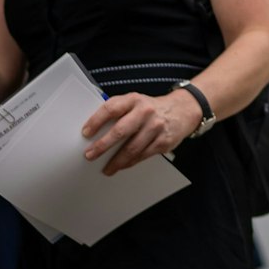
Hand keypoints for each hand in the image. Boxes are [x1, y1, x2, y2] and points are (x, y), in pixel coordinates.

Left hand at [80, 89, 199, 174]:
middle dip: (102, 145)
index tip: (86, 133)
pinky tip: (122, 165)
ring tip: (107, 168)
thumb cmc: (152, 108)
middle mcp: (145, 111)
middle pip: (120, 131)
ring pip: (131, 148)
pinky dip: (130, 163)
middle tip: (90, 155)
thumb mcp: (135, 102)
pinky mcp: (163, 141)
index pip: (111, 109)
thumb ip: (118, 111)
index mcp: (134, 100)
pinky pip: (142, 155)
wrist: (183, 110)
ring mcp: (155, 127)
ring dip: (116, 161)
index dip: (96, 121)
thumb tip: (95, 130)